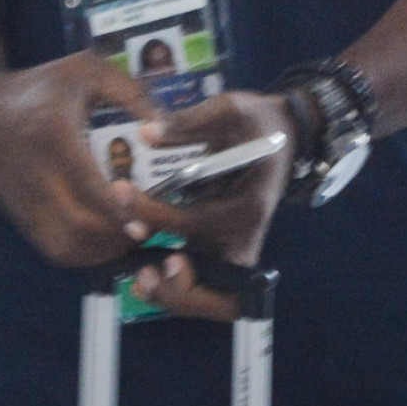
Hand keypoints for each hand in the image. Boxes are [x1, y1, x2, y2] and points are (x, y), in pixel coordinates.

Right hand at [0, 51, 164, 269]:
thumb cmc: (39, 88)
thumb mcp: (85, 71)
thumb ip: (130, 92)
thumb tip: (165, 126)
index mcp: (55, 138)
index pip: (87, 184)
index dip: (118, 209)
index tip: (146, 220)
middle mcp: (38, 177)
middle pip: (79, 226)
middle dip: (117, 236)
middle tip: (149, 228)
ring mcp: (28, 203)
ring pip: (67, 246)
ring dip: (102, 251)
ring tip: (130, 237)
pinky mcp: (23, 219)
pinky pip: (55, 250)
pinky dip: (84, 255)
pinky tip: (105, 242)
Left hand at [115, 90, 294, 321]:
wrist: (284, 136)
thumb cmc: (257, 123)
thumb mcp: (229, 110)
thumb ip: (188, 123)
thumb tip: (145, 134)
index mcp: (248, 205)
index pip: (196, 222)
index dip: (155, 214)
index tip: (122, 194)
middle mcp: (245, 237)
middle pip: (218, 293)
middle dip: (176, 289)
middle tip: (142, 273)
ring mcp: (236, 249)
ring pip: (208, 295)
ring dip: (173, 295)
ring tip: (139, 278)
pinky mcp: (225, 251)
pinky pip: (203, 284)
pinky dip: (176, 287)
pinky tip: (146, 273)